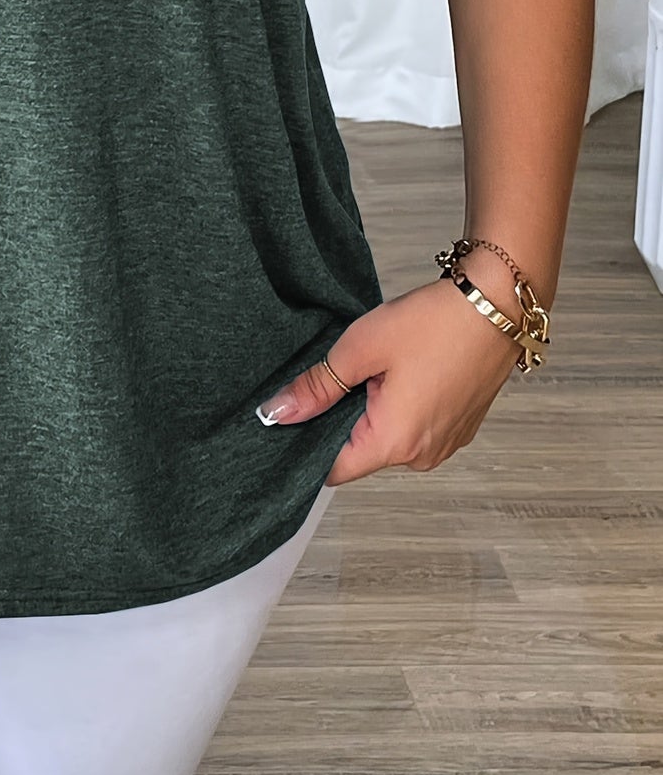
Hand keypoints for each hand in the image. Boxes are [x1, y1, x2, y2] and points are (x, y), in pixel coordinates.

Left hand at [255, 269, 524, 484]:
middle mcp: (423, 455)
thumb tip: (277, 413)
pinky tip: (398, 372)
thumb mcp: (361, 349)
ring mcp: (445, 443)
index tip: (290, 421)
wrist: (497, 304)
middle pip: (360, 453)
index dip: (306, 448)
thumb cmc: (434, 323)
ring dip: (370, 411)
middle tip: (333, 378)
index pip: (334, 470)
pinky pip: (413, 428)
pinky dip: (397, 407)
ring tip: (371, 369)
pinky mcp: (458, 427)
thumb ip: (317, 387)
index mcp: (396, 442)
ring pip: (386, 438)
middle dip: (339, 420)